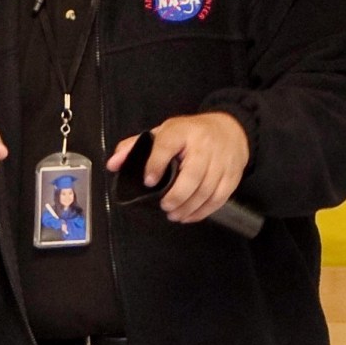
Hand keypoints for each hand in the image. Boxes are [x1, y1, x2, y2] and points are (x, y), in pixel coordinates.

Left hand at [107, 112, 249, 223]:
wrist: (231, 128)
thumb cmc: (190, 134)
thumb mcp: (162, 133)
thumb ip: (134, 147)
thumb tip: (113, 164)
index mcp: (182, 132)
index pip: (167, 145)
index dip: (156, 164)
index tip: (148, 181)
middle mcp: (204, 145)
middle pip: (193, 174)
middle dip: (177, 196)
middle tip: (165, 207)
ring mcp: (221, 160)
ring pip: (207, 189)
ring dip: (190, 207)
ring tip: (174, 215)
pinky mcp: (232, 174)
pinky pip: (220, 197)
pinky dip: (205, 211)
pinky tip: (191, 216)